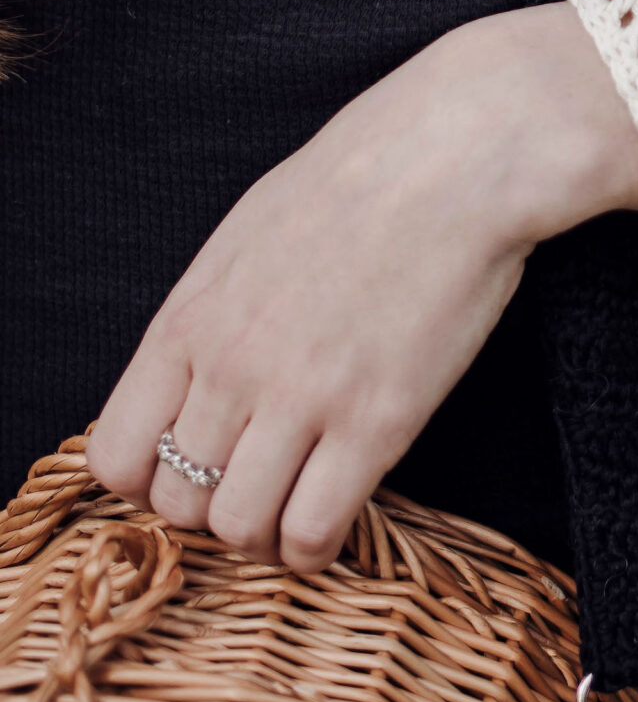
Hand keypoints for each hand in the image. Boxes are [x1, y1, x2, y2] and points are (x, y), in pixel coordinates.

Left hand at [88, 2, 637, 571]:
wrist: (455, 157)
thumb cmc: (362, 178)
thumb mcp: (247, 233)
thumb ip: (209, 314)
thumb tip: (193, 376)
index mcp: (189, 319)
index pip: (118, 456)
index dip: (150, 480)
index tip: (193, 467)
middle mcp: (231, 368)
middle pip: (179, 502)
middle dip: (214, 506)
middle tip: (260, 483)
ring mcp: (302, 399)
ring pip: (240, 528)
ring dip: (265, 532)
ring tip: (298, 503)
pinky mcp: (376, 422)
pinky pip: (313, 530)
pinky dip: (315, 545)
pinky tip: (334, 517)